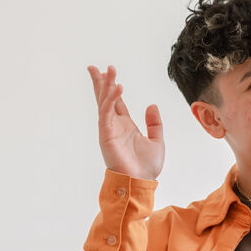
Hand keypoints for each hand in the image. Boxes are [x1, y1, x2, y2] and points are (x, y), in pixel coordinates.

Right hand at [88, 65, 164, 179]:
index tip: (108, 72)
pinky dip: (110, 99)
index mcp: (126, 125)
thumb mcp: (157, 141)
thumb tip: (152, 105)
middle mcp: (115, 125)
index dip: (111, 87)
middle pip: (105, 99)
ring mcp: (109, 129)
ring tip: (108, 71)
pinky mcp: (106, 134)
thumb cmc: (146, 167)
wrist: (140, 182)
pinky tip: (117, 88)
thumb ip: (154, 123)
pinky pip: (106, 113)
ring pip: (104, 103)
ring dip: (105, 86)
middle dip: (100, 83)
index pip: (116, 101)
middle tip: (93, 67)